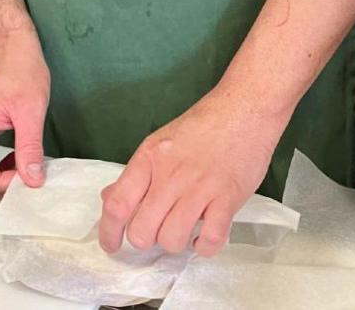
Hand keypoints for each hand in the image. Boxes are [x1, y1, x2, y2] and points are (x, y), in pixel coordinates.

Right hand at [0, 37, 49, 195]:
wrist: (13, 51)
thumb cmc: (20, 72)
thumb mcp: (30, 113)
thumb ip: (30, 148)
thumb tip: (32, 179)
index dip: (1, 185)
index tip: (26, 180)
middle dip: (1, 185)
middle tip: (28, 181)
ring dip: (3, 178)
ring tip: (28, 170)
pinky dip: (3, 167)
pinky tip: (21, 160)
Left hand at [97, 89, 282, 257]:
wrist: (245, 107)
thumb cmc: (204, 125)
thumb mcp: (161, 142)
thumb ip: (137, 173)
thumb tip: (110, 198)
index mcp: (150, 158)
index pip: (117, 204)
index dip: (108, 232)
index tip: (111, 245)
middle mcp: (171, 175)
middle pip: (142, 230)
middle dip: (146, 239)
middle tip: (158, 229)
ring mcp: (200, 188)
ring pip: (172, 239)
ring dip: (176, 242)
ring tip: (185, 229)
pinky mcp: (228, 198)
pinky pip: (210, 239)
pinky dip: (205, 246)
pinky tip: (204, 237)